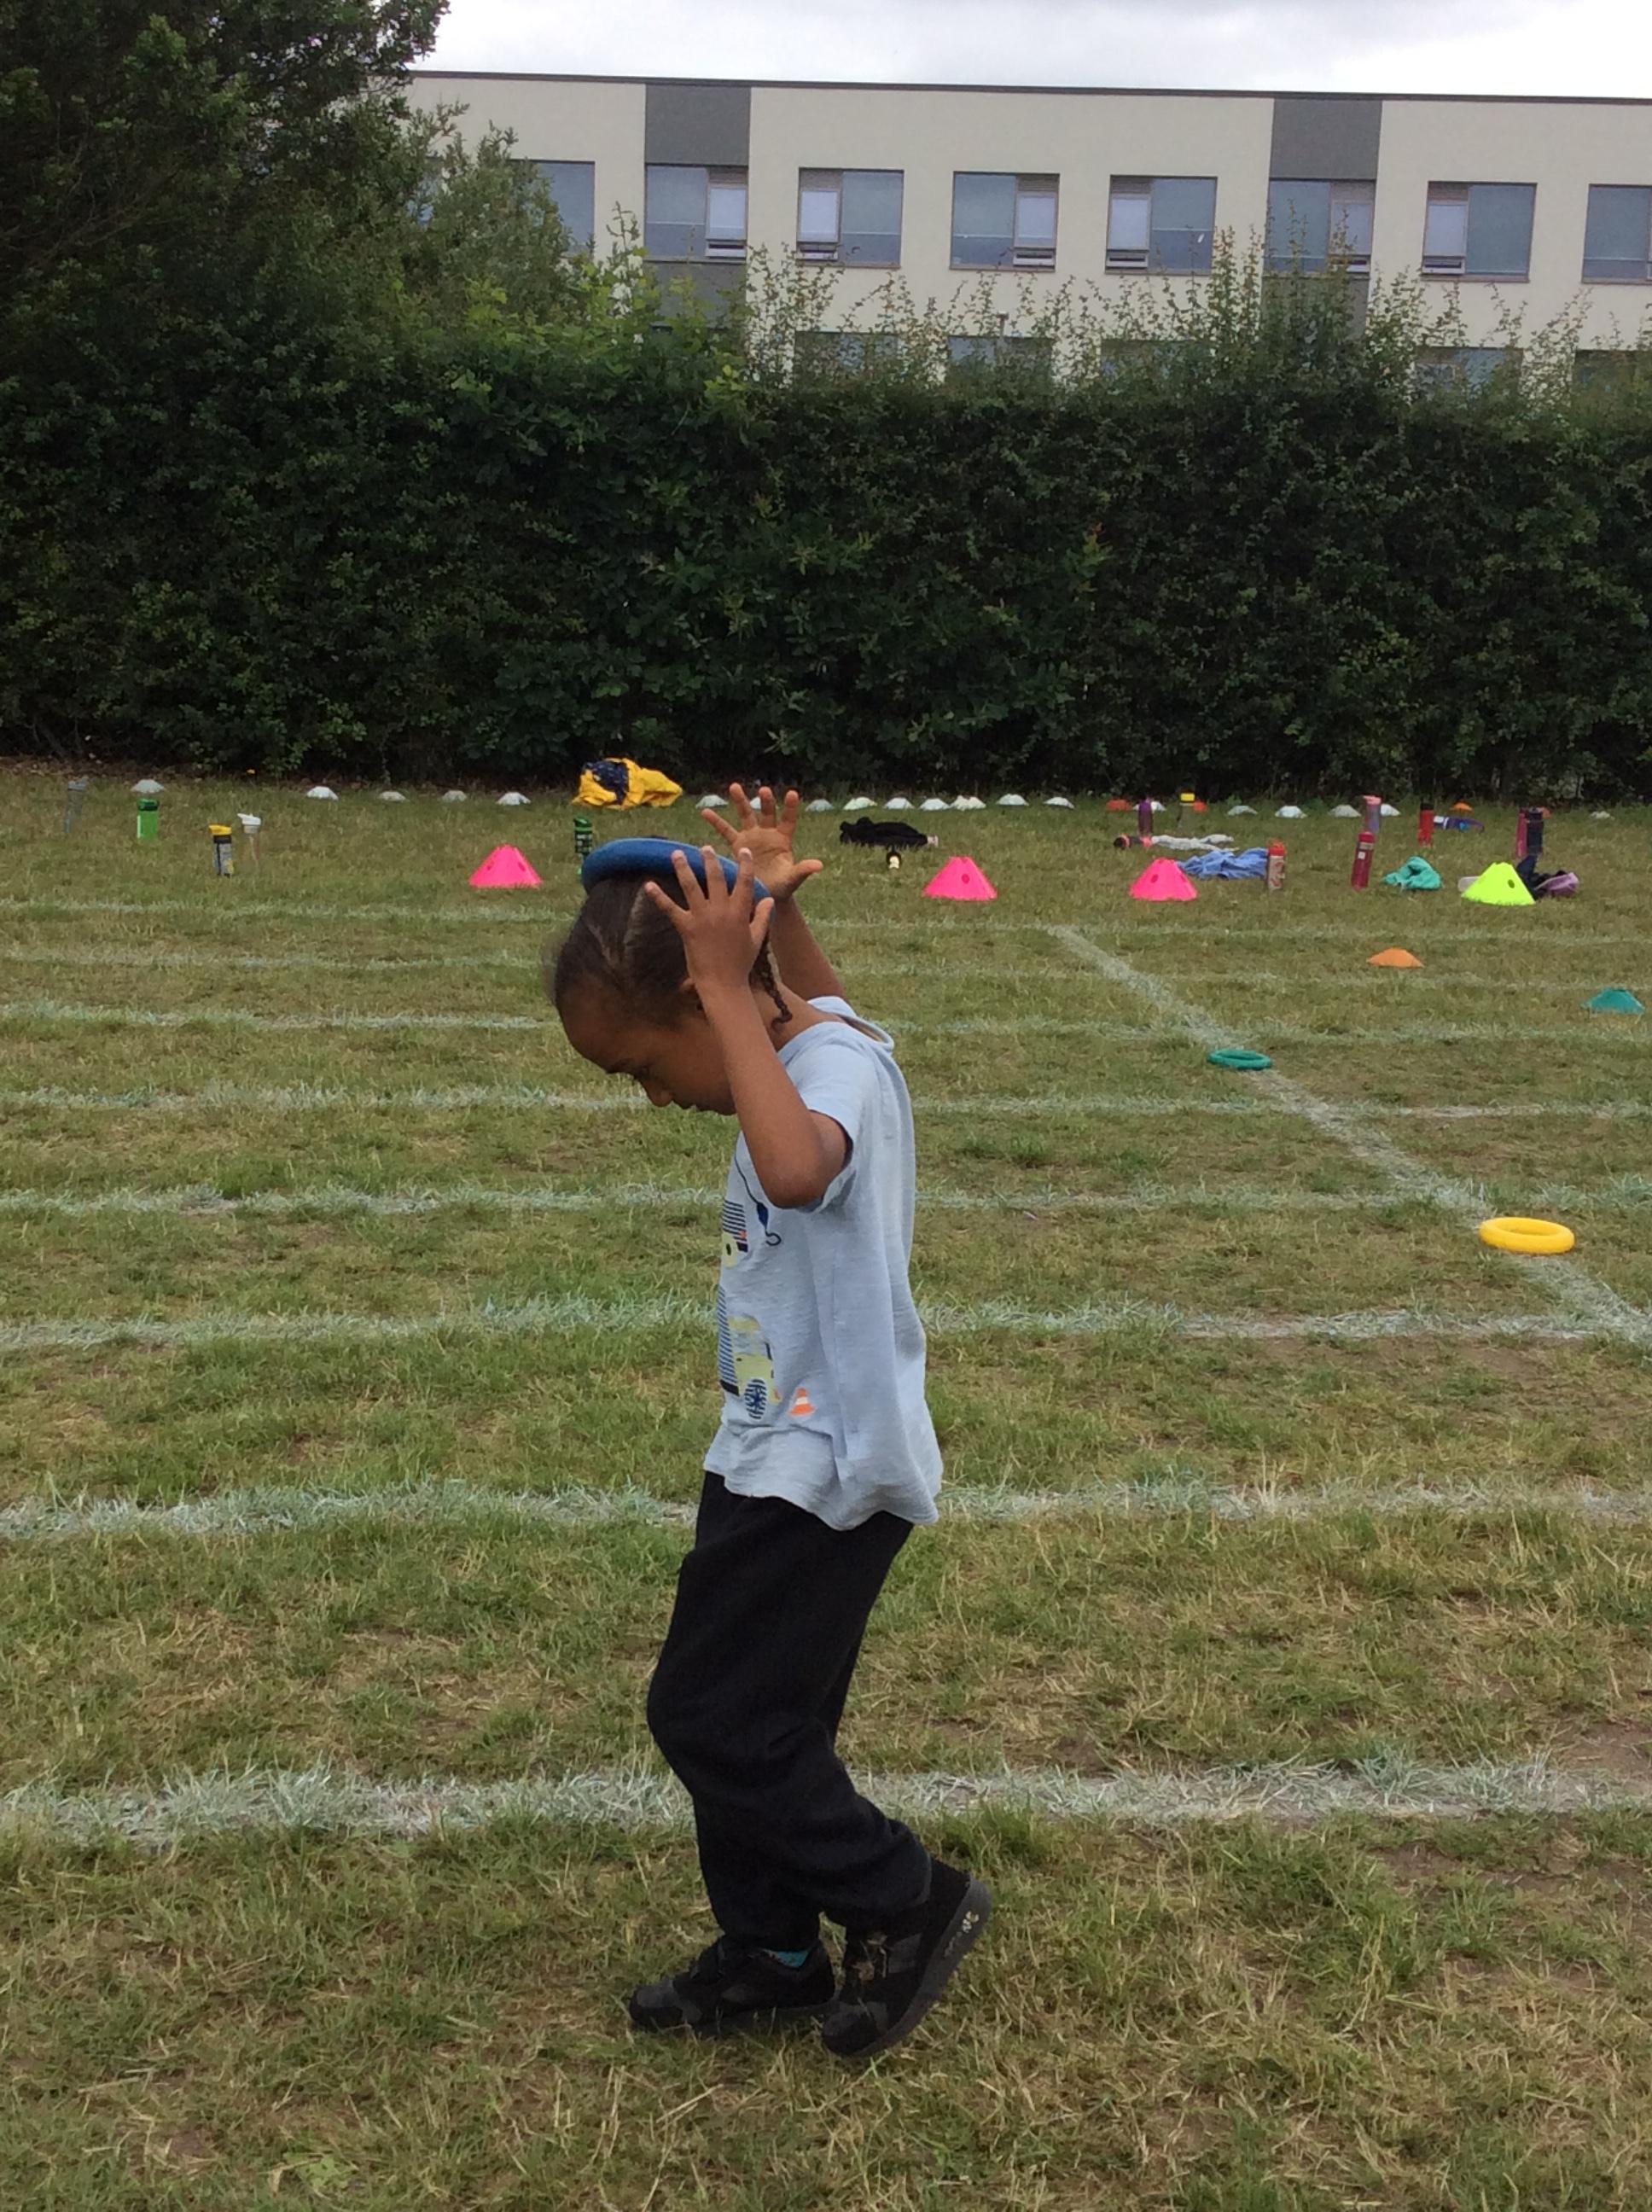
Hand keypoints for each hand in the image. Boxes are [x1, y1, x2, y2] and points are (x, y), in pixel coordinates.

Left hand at [643, 845, 775, 1004]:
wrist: (724, 984)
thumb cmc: (741, 963)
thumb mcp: (756, 938)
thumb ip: (762, 917)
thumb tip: (770, 900)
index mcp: (740, 912)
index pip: (744, 882)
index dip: (745, 864)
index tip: (742, 850)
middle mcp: (721, 910)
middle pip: (715, 877)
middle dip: (710, 860)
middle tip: (704, 848)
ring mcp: (703, 918)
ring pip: (691, 886)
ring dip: (683, 867)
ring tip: (676, 854)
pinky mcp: (687, 928)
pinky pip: (670, 909)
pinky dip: (659, 897)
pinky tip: (648, 885)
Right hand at [700, 784, 823, 903]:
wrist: (764, 895)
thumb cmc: (782, 886)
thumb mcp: (793, 878)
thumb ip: (803, 870)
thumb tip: (819, 865)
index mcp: (784, 840)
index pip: (789, 820)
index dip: (790, 807)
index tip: (792, 793)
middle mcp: (768, 834)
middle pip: (767, 813)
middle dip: (766, 801)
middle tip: (764, 790)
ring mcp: (753, 837)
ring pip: (746, 815)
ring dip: (741, 801)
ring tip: (734, 787)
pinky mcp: (738, 845)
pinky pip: (726, 831)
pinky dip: (716, 822)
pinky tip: (705, 812)